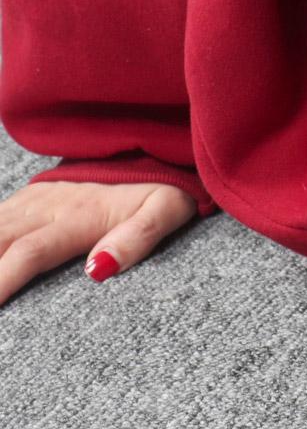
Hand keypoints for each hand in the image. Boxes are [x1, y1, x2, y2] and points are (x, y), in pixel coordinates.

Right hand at [0, 179, 197, 306]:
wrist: (150, 147)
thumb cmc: (161, 188)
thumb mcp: (167, 210)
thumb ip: (139, 238)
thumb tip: (99, 269)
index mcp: (78, 216)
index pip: (29, 252)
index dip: (0, 281)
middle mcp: (45, 208)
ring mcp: (29, 202)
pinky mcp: (22, 202)